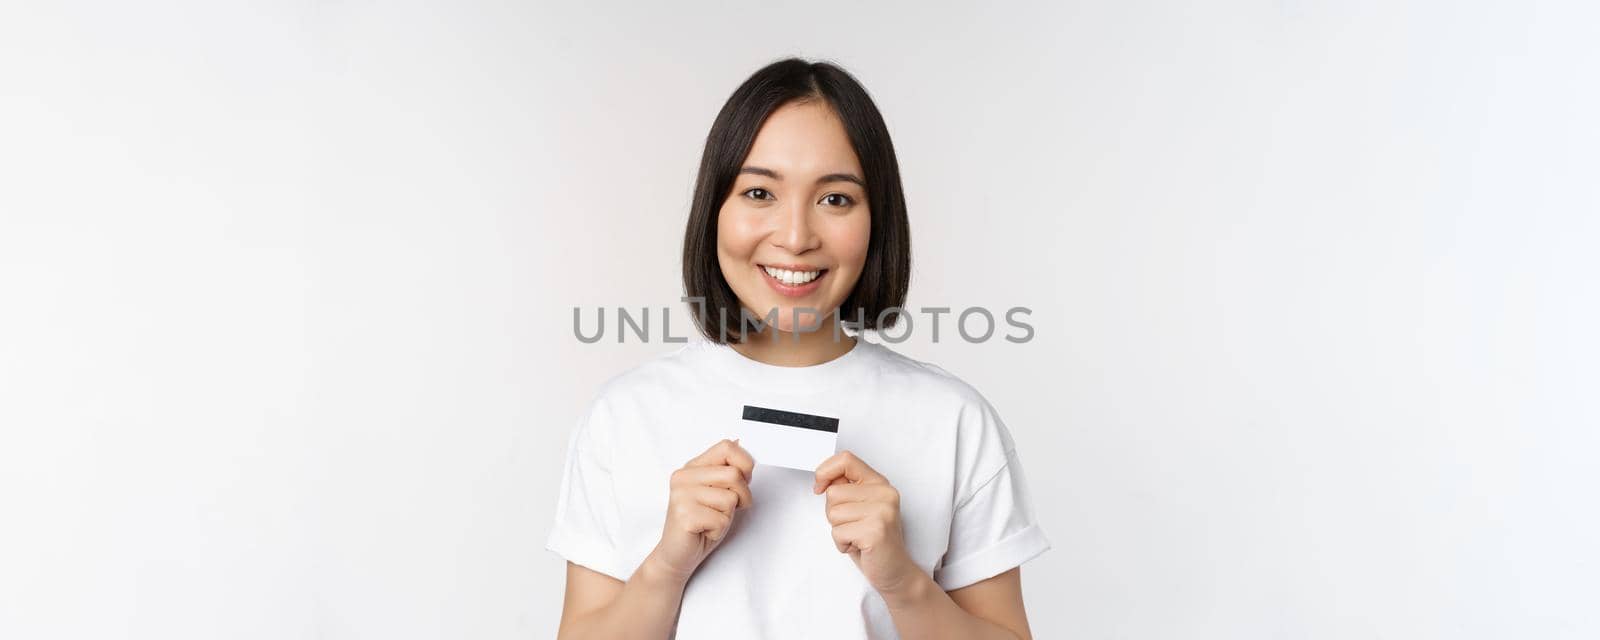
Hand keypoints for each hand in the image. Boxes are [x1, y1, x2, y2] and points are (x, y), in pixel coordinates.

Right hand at [648, 439, 755, 582]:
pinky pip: (721, 519)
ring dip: (728, 516)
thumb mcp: (717, 492)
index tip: (743, 480)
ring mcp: (681, 495)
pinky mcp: (684, 515)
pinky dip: (719, 530)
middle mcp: (684, 477)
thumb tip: (738, 441)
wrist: (676, 554)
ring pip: (730, 498)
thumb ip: (726, 470)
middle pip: (733, 474)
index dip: (745, 464)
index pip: (727, 447)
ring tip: (711, 520)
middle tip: (728, 509)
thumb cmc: (700, 524)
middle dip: (742, 496)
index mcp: (692, 467)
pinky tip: (705, 531)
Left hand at [813, 450, 921, 594]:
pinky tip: (860, 547)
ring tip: (858, 537)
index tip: (820, 487)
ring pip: (833, 513)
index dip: (825, 471)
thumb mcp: (860, 508)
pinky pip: (838, 532)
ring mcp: (882, 511)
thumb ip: (846, 489)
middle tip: (854, 526)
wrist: (895, 572)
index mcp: (880, 483)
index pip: (846, 459)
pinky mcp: (876, 531)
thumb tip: (822, 480)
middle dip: (834, 514)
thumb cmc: (873, 541)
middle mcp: (884, 493)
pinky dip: (842, 544)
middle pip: (833, 492)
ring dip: (839, 530)